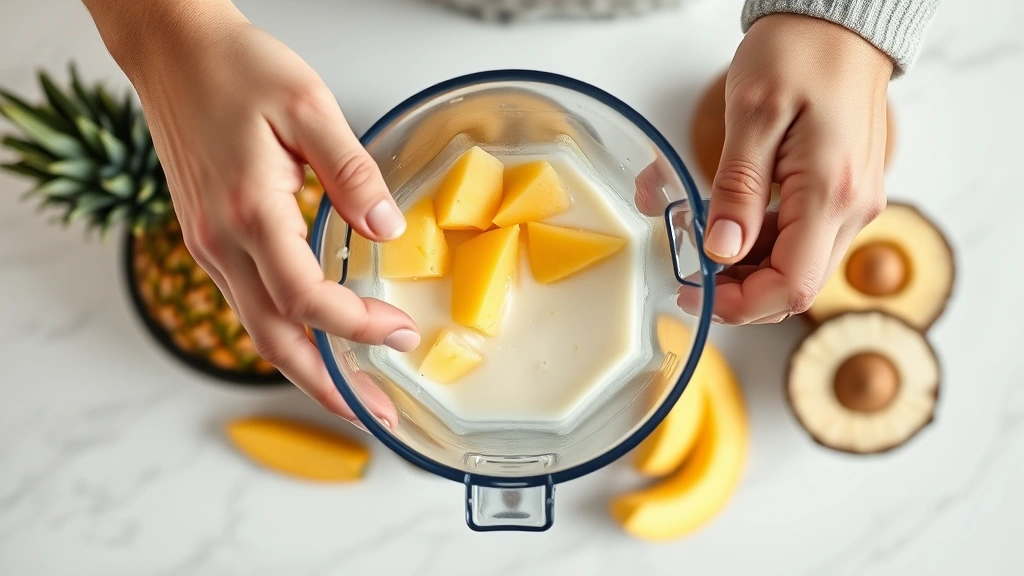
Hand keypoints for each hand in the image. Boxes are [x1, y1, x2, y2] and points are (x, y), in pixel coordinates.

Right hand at [85, 0, 416, 426]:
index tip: (401, 333)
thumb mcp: (307, 104)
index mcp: (248, 211)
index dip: (356, 327)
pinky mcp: (210, 239)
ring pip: (258, 330)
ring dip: (307, 371)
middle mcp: (220, 241)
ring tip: (353, 396)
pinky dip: (286, 336)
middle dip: (329, 387)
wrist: (172, 50)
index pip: (305, 298)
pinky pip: (248, 305)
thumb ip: (351, 170)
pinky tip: (316, 341)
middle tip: (378, 415)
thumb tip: (385, 229)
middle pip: (274, 340)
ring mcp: (209, 245)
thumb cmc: (235, 67)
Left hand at [689, 13, 892, 323]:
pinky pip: (800, 238)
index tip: (695, 293)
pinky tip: (725, 220)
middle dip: (738, 291)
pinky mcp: (842, 192)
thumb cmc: (801, 51)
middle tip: (690, 272)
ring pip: (796, 265)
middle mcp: (853, 207)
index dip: (740, 304)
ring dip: (745, 266)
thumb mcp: (754, 115)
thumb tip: (722, 250)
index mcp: (833, 193)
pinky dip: (759, 241)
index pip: (792, 285)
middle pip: (795, 285)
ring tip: (698, 237)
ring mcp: (852, 202)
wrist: (838, 20)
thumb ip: (738, 189)